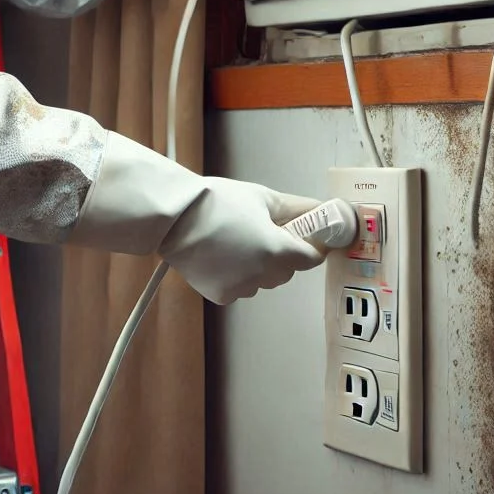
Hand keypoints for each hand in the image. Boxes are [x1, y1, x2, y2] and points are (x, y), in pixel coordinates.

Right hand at [159, 179, 326, 304]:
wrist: (174, 217)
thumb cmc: (217, 202)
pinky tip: (221, 254)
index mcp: (277, 251)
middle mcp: (263, 276)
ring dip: (259, 266)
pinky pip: (241, 287)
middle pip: (287, 270)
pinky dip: (238, 275)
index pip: (311, 259)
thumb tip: (319, 210)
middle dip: (282, 253)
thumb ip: (295, 208)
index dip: (311, 246)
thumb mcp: (261, 197)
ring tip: (236, 240)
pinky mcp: (222, 295)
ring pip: (263, 280)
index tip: (305, 235)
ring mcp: (241, 289)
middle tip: (263, 230)